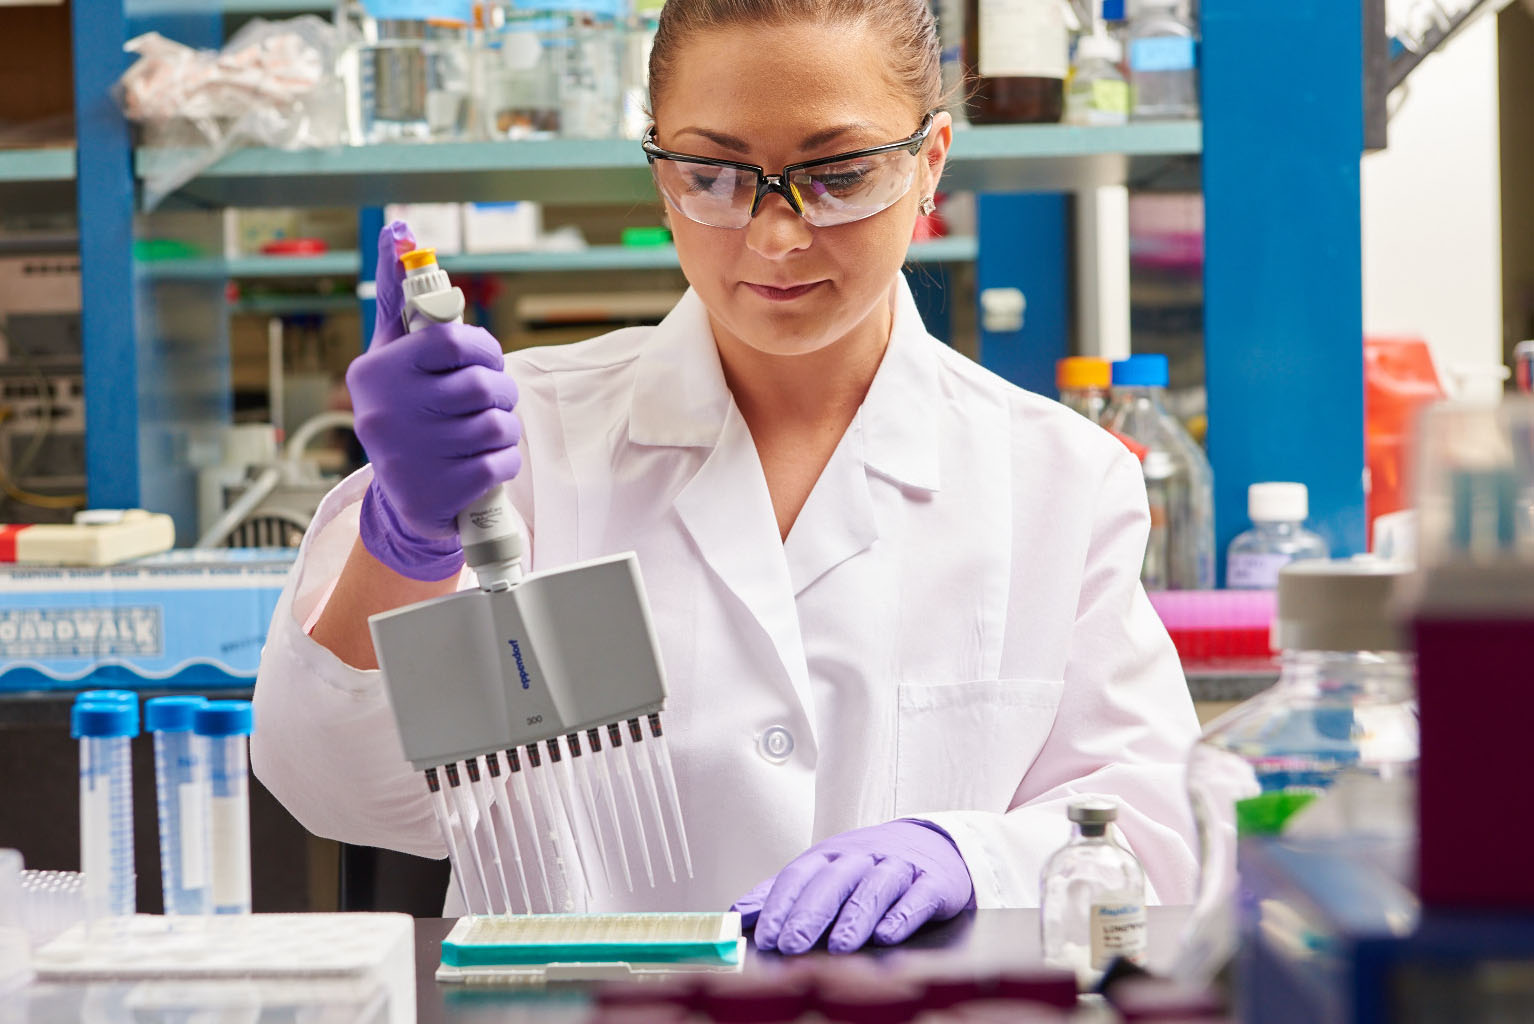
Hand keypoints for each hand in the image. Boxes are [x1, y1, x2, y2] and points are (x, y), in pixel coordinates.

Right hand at [348, 221, 522, 579]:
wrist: (403, 498)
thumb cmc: (405, 407)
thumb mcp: (394, 353)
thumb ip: (400, 294)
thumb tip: (400, 230)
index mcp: (375, 372)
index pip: (451, 341)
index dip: (484, 347)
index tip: (486, 358)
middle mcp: (384, 414)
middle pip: (480, 385)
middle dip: (501, 390)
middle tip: (495, 397)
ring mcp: (408, 458)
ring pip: (495, 425)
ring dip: (506, 427)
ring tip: (489, 429)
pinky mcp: (434, 495)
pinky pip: (499, 465)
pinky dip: (505, 462)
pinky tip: (487, 461)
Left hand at [731, 820, 973, 954]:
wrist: (934, 843)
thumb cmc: (870, 865)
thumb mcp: (825, 871)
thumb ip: (784, 894)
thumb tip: (740, 915)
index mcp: (831, 854)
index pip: (800, 875)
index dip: (780, 905)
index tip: (765, 936)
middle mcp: (863, 857)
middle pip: (833, 881)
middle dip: (810, 914)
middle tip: (792, 945)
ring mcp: (899, 867)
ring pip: (875, 888)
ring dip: (855, 917)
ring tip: (839, 947)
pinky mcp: (933, 883)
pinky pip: (918, 897)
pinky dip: (902, 916)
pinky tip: (888, 935)